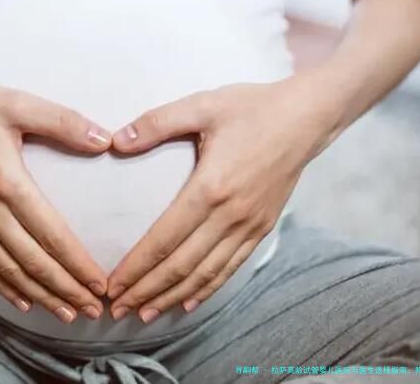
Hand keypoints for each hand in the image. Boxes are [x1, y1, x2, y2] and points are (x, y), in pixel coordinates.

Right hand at [0, 73, 111, 322]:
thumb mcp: (16, 103)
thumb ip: (63, 122)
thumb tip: (105, 140)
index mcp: (7, 183)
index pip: (51, 235)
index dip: (78, 264)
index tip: (101, 285)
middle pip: (33, 262)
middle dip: (66, 289)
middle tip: (94, 310)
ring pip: (8, 270)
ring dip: (39, 295)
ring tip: (66, 314)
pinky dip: (3, 286)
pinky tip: (21, 301)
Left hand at [106, 79, 329, 322]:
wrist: (308, 117)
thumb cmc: (252, 108)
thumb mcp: (202, 105)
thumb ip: (157, 123)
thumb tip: (115, 141)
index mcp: (210, 187)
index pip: (164, 239)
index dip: (136, 267)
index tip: (111, 286)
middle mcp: (230, 215)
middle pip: (181, 265)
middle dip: (146, 291)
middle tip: (116, 310)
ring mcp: (249, 226)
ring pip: (205, 274)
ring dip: (172, 297)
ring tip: (144, 314)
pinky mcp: (262, 228)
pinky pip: (231, 267)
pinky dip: (208, 289)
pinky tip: (189, 303)